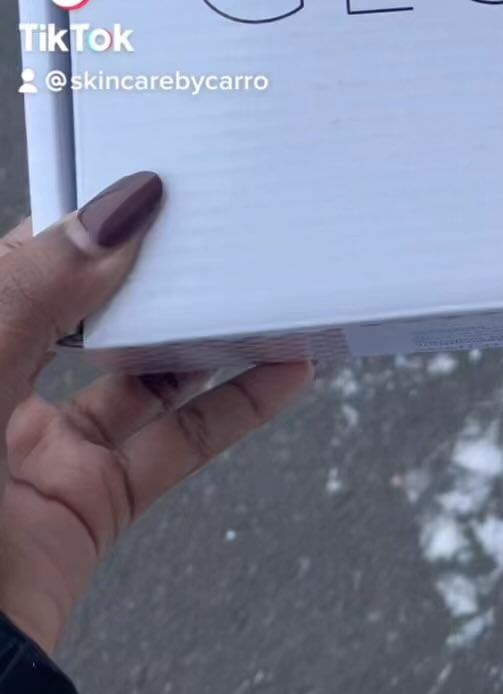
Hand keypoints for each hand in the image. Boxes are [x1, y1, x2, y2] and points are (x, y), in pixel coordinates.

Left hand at [0, 172, 311, 654]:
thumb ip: (36, 291)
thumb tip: (118, 211)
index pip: (17, 262)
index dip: (79, 219)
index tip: (149, 184)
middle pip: (82, 308)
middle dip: (150, 268)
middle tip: (215, 224)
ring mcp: (33, 454)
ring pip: (136, 374)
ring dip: (204, 334)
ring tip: (269, 290)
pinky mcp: (85, 508)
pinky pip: (172, 444)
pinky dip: (234, 408)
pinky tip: (284, 373)